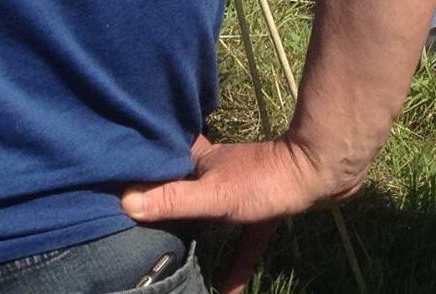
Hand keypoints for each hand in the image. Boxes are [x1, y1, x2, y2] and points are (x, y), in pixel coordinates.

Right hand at [122, 135, 355, 293]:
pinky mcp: (263, 209)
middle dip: (162, 216)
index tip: (112, 194)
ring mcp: (242, 190)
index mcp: (203, 163)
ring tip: (174, 271)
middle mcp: (218, 173)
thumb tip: (124, 201)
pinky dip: (236, 267)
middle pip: (183, 194)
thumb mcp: (214, 195)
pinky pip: (244, 241)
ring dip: (196, 241)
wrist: (324, 170)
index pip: (163, 164)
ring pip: (211, 219)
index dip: (140, 175)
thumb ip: (173, 200)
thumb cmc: (266, 180)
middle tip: (137, 245)